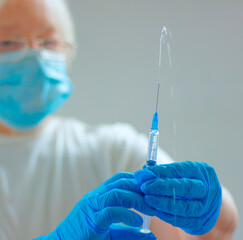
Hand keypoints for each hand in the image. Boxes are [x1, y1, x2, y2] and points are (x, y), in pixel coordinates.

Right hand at [34, 172, 156, 239]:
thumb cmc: (86, 238)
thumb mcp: (111, 234)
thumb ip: (129, 232)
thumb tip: (151, 235)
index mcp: (99, 196)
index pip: (119, 179)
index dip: (136, 180)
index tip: (151, 187)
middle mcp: (95, 197)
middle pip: (120, 183)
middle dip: (140, 188)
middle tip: (155, 198)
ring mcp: (91, 207)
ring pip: (116, 193)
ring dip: (136, 199)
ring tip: (150, 209)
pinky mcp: (90, 221)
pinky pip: (110, 212)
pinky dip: (126, 215)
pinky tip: (137, 221)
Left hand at [134, 161, 221, 234]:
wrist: (208, 202)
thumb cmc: (189, 182)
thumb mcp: (181, 173)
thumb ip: (164, 172)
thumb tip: (143, 172)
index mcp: (200, 170)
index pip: (179, 169)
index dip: (160, 171)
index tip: (144, 173)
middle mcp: (206, 188)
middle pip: (185, 187)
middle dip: (162, 187)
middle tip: (144, 186)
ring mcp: (205, 206)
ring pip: (184, 206)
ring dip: (162, 203)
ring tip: (147, 199)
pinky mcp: (201, 221)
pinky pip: (182, 220)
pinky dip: (167, 215)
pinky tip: (155, 210)